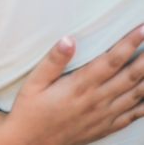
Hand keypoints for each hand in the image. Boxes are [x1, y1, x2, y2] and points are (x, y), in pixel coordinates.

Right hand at [0, 25, 143, 144]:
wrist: (30, 143)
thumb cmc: (29, 110)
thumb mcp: (34, 82)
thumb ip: (53, 60)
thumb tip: (69, 39)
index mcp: (80, 86)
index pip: (111, 60)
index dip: (129, 43)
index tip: (141, 29)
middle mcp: (97, 100)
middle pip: (131, 76)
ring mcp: (104, 115)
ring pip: (136, 94)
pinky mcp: (105, 127)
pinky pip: (132, 116)